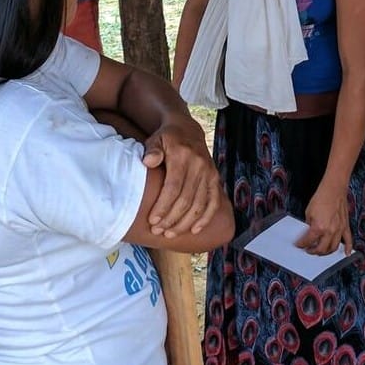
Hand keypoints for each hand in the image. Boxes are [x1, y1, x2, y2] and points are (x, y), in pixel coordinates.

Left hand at [142, 118, 220, 236]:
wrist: (188, 130)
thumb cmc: (167, 138)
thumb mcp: (156, 139)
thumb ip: (152, 150)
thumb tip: (149, 161)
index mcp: (183, 156)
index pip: (173, 187)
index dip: (163, 206)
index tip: (152, 220)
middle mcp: (199, 165)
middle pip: (186, 199)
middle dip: (172, 219)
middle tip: (158, 231)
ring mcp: (209, 173)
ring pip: (199, 204)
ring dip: (185, 222)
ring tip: (171, 234)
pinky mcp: (215, 179)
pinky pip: (213, 202)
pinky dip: (205, 218)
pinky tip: (194, 230)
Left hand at [296, 181, 351, 256]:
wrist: (333, 189)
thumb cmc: (321, 198)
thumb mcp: (309, 212)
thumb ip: (309, 225)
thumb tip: (308, 232)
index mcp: (319, 227)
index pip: (308, 241)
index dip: (301, 244)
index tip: (299, 245)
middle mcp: (330, 231)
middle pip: (321, 248)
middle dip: (313, 251)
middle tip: (309, 250)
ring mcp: (339, 229)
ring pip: (333, 247)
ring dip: (326, 252)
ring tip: (321, 251)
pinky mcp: (345, 226)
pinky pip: (348, 240)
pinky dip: (348, 248)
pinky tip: (346, 253)